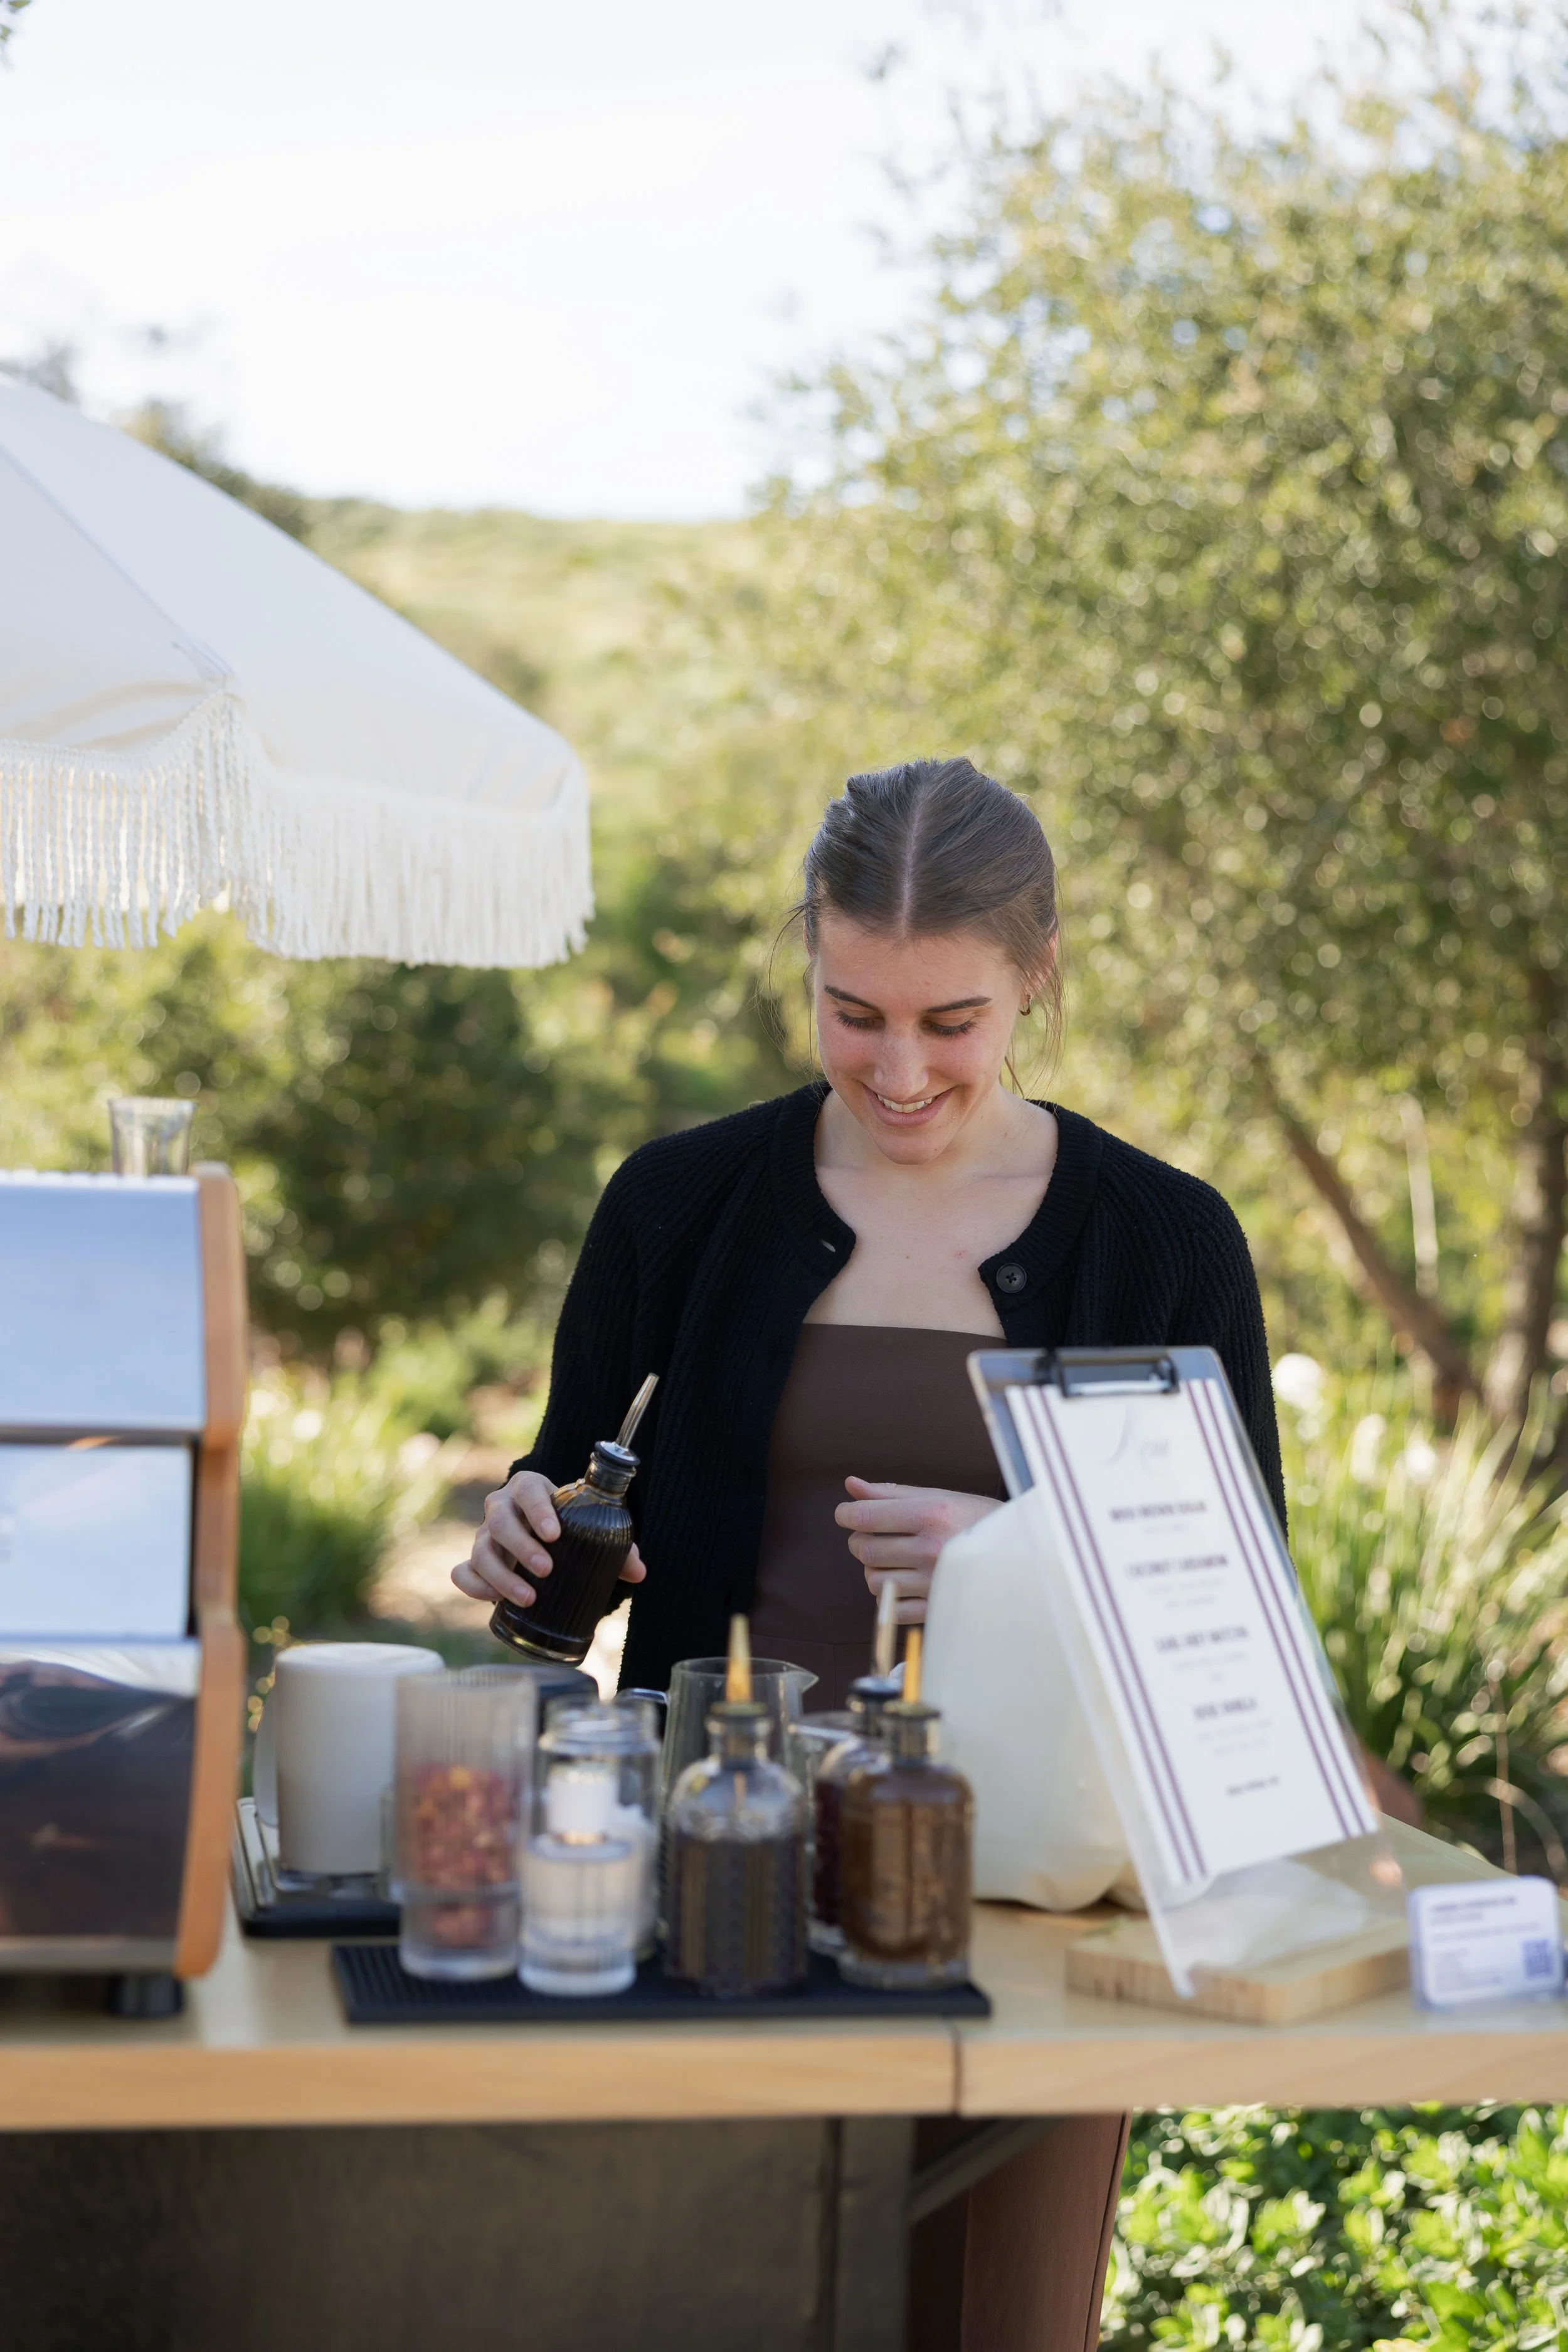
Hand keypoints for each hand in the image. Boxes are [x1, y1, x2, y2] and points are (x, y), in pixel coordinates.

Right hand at [450, 1470, 647, 1609]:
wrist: (545, 1536)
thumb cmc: (569, 1527)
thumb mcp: (589, 1529)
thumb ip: (616, 1548)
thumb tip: (638, 1571)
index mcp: (529, 1489)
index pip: (528, 1489)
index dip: (538, 1509)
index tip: (554, 1534)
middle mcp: (501, 1508)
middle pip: (499, 1520)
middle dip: (521, 1546)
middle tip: (546, 1569)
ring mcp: (485, 1535)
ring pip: (480, 1550)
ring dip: (501, 1575)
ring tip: (528, 1598)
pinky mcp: (475, 1562)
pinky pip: (462, 1572)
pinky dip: (474, 1586)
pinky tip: (494, 1601)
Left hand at [834, 1480, 1001, 1621]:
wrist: (1018, 1550)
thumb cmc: (973, 1518)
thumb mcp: (937, 1497)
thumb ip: (890, 1493)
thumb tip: (851, 1485)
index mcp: (930, 1515)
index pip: (866, 1517)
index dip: (847, 1515)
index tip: (846, 1514)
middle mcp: (931, 1548)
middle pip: (866, 1550)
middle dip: (860, 1542)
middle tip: (871, 1536)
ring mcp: (934, 1581)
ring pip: (874, 1581)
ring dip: (874, 1569)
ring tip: (891, 1559)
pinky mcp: (937, 1606)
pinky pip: (891, 1609)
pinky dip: (888, 1597)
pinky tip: (902, 1582)